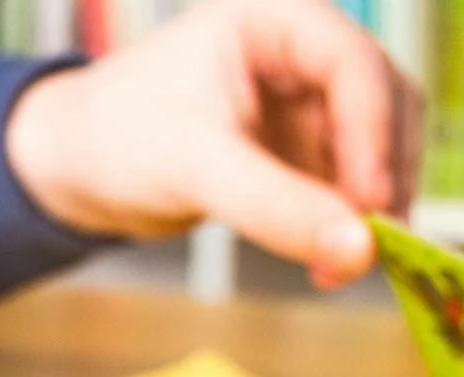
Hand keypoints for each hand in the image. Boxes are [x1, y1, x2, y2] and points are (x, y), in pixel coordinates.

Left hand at [5, 0, 422, 289]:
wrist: (79, 170)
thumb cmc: (117, 138)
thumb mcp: (194, 167)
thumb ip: (275, 206)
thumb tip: (358, 252)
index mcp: (274, 22)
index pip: (354, 66)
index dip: (374, 136)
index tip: (372, 206)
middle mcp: (300, 58)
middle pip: (384, 107)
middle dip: (384, 178)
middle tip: (374, 248)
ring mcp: (304, 110)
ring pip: (374, 153)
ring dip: (372, 210)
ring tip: (345, 266)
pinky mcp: (297, 157)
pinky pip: (345, 189)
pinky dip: (346, 227)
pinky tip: (328, 265)